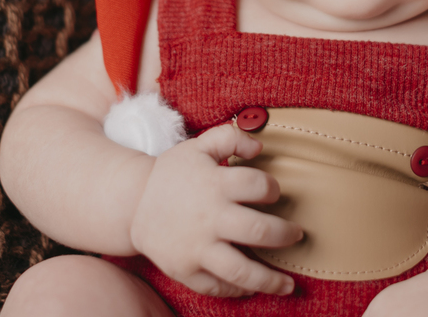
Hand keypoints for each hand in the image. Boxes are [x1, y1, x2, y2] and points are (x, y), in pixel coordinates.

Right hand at [129, 122, 302, 296]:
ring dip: (271, 279)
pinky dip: (238, 290)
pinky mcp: (185, 270)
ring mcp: (196, 247)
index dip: (273, 189)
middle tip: (296, 234)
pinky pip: (217, 287)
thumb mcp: (198, 146)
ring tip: (289, 284)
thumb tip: (259, 147)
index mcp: (213, 184)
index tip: (273, 194)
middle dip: (285, 234)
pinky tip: (252, 287)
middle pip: (259, 230)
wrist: (132, 203)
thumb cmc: (173, 174)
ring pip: (242, 271)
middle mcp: (208, 218)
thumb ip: (230, 138)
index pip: (258, 185)